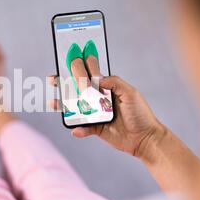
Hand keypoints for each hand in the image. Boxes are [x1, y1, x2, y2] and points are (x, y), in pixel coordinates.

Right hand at [48, 75, 163, 157]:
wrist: (145, 138)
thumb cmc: (140, 114)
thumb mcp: (131, 93)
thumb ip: (114, 82)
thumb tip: (96, 78)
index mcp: (107, 89)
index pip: (90, 76)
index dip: (79, 69)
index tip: (67, 61)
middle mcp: (99, 100)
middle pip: (78, 91)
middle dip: (64, 85)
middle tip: (54, 79)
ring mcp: (96, 115)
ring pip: (76, 109)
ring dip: (64, 106)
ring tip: (54, 103)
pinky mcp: (96, 129)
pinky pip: (83, 128)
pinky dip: (79, 129)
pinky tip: (77, 129)